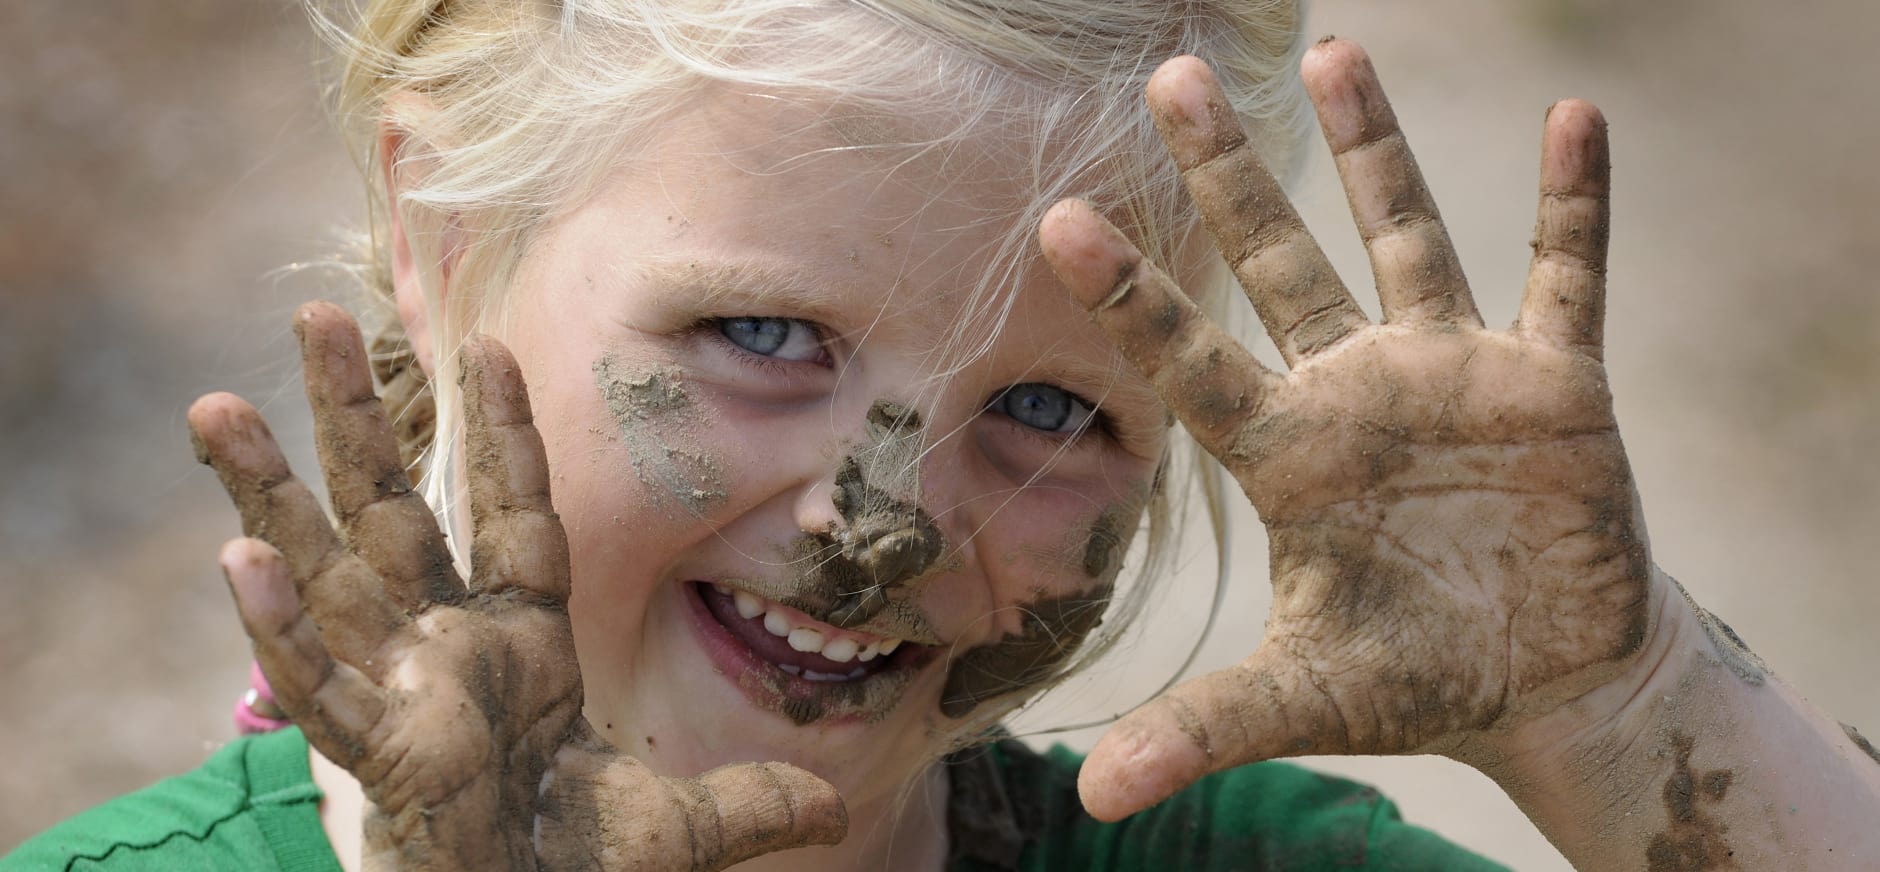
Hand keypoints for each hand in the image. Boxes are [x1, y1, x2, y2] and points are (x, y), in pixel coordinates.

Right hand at [188, 303, 844, 869]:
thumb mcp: (681, 830)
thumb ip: (749, 799)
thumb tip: (838, 806)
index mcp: (521, 644)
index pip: (513, 513)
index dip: (504, 431)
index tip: (491, 342)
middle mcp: (447, 649)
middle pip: (391, 510)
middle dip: (351, 419)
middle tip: (310, 315)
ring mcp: (403, 691)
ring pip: (326, 570)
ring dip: (271, 491)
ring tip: (212, 407)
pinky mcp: (383, 752)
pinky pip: (322, 680)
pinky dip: (279, 625)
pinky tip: (235, 559)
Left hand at [1040, 40, 1654, 818]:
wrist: (1547, 680)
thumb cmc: (1418, 677)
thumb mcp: (1306, 697)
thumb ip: (1204, 726)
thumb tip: (1091, 796)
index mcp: (1289, 453)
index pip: (1192, 359)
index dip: (1133, 293)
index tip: (1063, 215)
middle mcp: (1359, 389)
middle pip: (1280, 261)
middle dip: (1228, 173)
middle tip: (1166, 76)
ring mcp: (1454, 373)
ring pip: (1408, 236)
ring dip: (1375, 148)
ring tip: (1333, 51)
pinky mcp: (1555, 382)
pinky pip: (1568, 274)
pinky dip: (1576, 204)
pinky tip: (1579, 121)